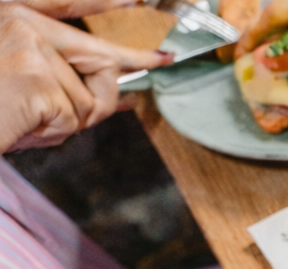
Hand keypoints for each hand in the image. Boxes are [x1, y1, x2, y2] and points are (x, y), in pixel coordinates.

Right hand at [0, 3, 167, 152]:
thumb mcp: (26, 82)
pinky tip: (25, 124)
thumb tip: (121, 92)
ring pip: (89, 97)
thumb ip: (64, 76)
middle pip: (97, 55)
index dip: (100, 1)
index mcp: (9, 16)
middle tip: (167, 57)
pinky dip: (56, 131)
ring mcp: (28, 45)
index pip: (61, 3)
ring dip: (70, 120)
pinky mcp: (35, 74)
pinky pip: (75, 115)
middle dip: (132, 65)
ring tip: (28, 118)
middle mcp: (18, 21)